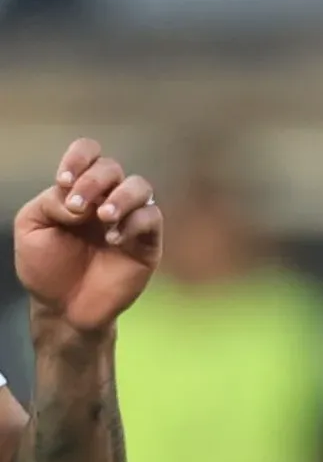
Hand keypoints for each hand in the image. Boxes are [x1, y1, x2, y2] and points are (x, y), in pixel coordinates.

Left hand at [15, 138, 162, 332]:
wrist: (64, 307)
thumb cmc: (46, 266)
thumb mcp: (31, 227)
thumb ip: (50, 202)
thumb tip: (81, 200)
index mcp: (79, 190)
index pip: (89, 153)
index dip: (79, 158)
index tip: (63, 182)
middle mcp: (106, 199)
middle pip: (112, 168)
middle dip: (93, 182)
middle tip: (77, 208)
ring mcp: (129, 220)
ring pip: (140, 186)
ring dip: (120, 198)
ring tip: (103, 218)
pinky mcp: (148, 242)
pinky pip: (152, 218)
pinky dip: (134, 223)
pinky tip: (114, 240)